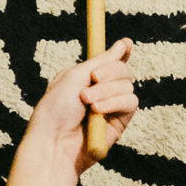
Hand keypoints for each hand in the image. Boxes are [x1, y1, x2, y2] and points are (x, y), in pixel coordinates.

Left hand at [23, 39, 137, 175]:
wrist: (54, 142)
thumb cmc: (56, 109)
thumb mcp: (75, 76)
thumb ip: (102, 60)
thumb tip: (123, 44)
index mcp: (85, 77)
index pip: (110, 61)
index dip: (120, 52)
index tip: (126, 43)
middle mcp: (100, 90)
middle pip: (123, 70)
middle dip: (111, 72)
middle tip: (94, 78)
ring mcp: (110, 106)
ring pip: (128, 85)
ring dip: (108, 90)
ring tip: (88, 102)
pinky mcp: (119, 121)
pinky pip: (130, 102)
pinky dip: (115, 102)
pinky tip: (98, 111)